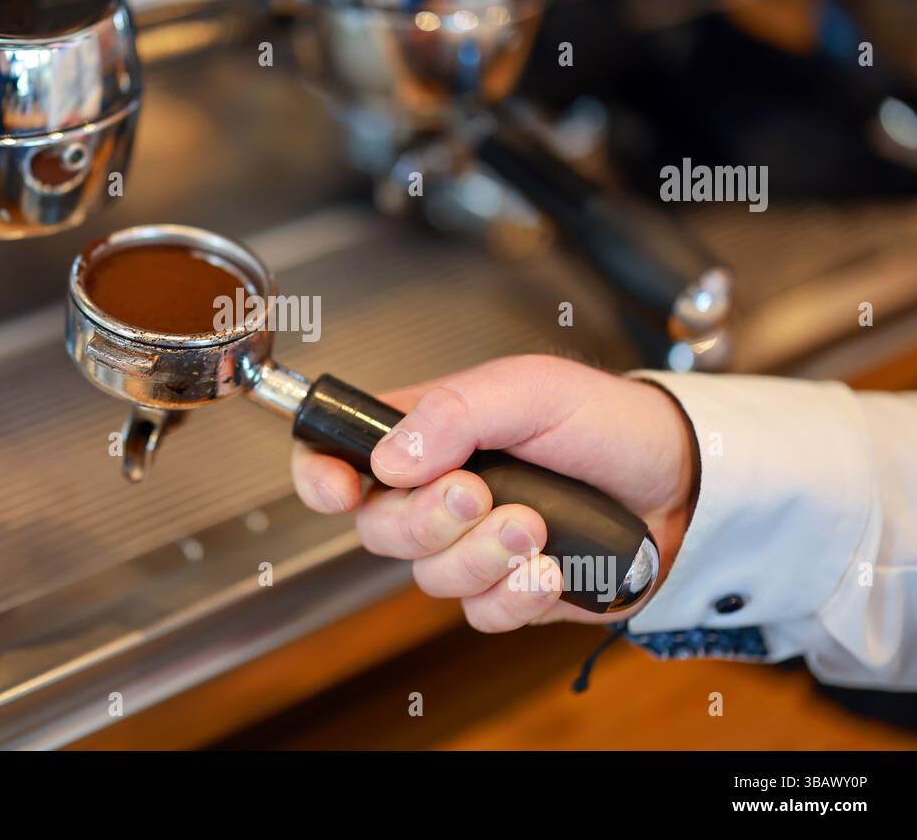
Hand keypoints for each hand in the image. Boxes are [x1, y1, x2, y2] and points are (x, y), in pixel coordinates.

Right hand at [290, 354, 698, 630]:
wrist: (682, 483)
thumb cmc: (603, 421)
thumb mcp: (529, 388)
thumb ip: (454, 410)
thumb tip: (388, 458)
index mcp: (422, 435)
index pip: (335, 456)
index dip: (320, 477)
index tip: (341, 490)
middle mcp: (434, 494)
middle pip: (377, 529)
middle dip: (427, 518)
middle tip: (481, 493)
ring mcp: (469, 548)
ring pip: (427, 578)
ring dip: (481, 555)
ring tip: (535, 525)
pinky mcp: (508, 593)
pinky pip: (479, 614)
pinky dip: (515, 596)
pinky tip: (551, 568)